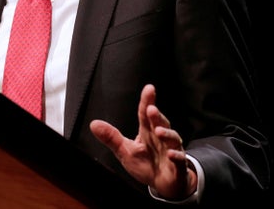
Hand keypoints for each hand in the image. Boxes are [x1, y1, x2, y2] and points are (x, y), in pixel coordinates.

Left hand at [89, 84, 196, 200]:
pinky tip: (172, 154)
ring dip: (167, 134)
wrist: (163, 185)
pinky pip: (180, 159)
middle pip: (160, 123)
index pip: (145, 114)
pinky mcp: (178, 166)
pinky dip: (177, 156)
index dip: (147, 101)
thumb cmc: (145, 164)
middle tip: (151, 108)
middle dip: (156, 116)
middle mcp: (161, 138)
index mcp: (147, 132)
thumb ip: (111, 138)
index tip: (149, 88)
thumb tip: (93, 124)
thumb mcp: (124, 151)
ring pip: (173, 139)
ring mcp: (171, 150)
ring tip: (158, 130)